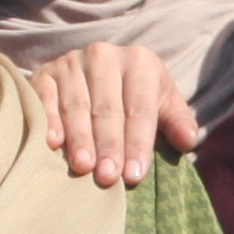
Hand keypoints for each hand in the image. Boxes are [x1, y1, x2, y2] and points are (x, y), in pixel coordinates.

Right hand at [19, 43, 196, 186]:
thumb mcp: (162, 102)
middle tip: (108, 177)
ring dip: (79, 139)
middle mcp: (104, 56)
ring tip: (83, 167)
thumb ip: (177, 122)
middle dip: (109, 146)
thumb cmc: (136, 95)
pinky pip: (45, 98)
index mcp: (139, 61)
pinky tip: (52, 144)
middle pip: (107, 109)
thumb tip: (188, 142)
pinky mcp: (45, 72)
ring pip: (76, 106)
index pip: (140, 108)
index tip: (135, 175)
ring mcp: (71, 62)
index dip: (138, 143)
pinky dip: (49, 121)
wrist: (98, 70)